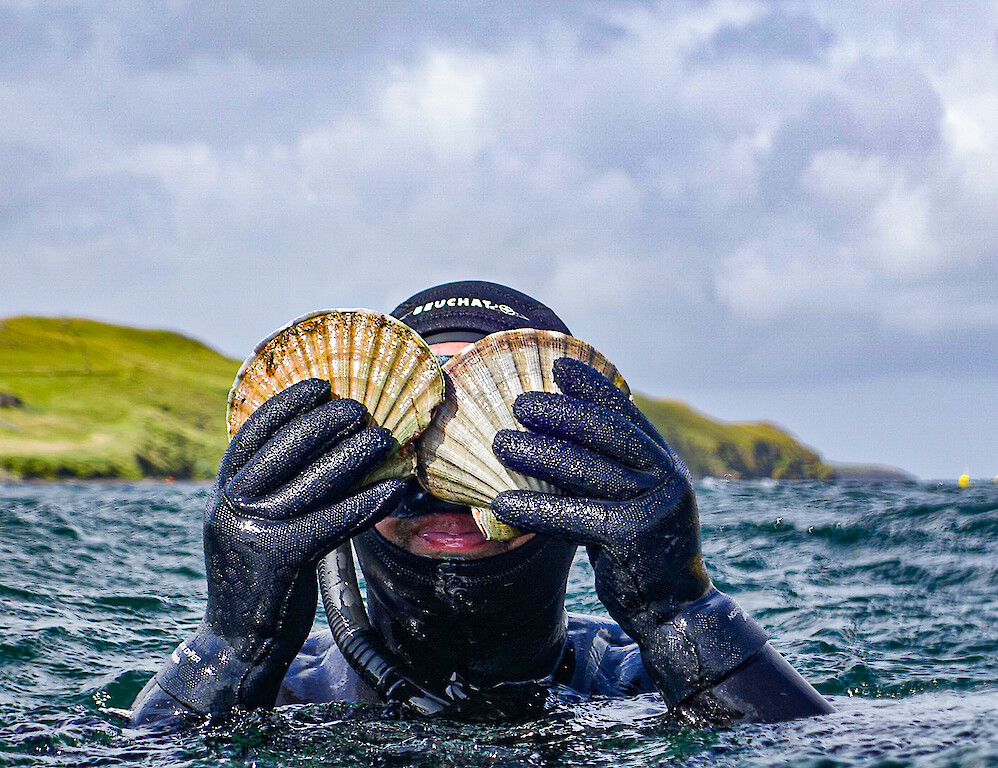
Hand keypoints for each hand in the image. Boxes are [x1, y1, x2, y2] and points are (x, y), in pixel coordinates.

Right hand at [149, 378, 406, 717]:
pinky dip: (367, 503)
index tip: (321, 384)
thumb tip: (326, 442)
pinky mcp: (280, 560)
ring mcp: (252, 532)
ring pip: (314, 482)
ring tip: (387, 439)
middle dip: (327, 423)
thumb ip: (271, 486)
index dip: (288, 404)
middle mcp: (230, 506)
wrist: (237, 642)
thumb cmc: (258, 574)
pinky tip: (394, 489)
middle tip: (361, 408)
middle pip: (285, 449)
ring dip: (356, 457)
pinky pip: (334, 521)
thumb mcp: (250, 522)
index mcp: (221, 491)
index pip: (252, 433)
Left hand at [491, 359, 770, 709]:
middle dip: (560, 412)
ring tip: (500, 442)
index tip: (559, 365)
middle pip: (607, 432)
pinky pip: (574, 516)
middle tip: (519, 403)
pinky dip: (536, 508)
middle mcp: (665, 476)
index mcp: (664, 460)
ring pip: (587, 470)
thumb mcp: (627, 500)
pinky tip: (503, 502)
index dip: (592, 386)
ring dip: (538, 454)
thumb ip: (605, 469)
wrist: (671, 608)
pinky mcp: (633, 538)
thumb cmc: (634, 549)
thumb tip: (551, 436)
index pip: (625, 412)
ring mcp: (654, 506)